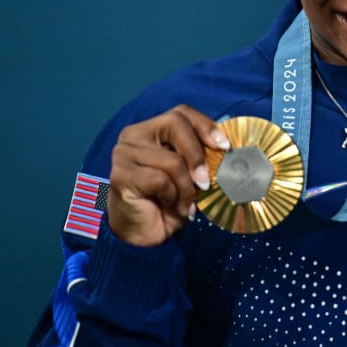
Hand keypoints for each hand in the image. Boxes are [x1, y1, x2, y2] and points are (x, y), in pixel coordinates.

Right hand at [107, 105, 229, 246]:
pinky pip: (159, 179)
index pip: (181, 112)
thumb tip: (226, 147)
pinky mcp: (120, 175)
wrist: (145, 234)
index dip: (206, 125)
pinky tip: (170, 206)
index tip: (224, 146)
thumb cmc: (169, 200)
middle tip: (205, 181)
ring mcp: (124, 153)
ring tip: (185, 203)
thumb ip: (200, 155)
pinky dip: (173, 196)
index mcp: (152, 129)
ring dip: (186, 187)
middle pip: (174, 123)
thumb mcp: (190, 173)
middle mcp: (134, 135)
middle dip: (197, 154)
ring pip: (172, 159)